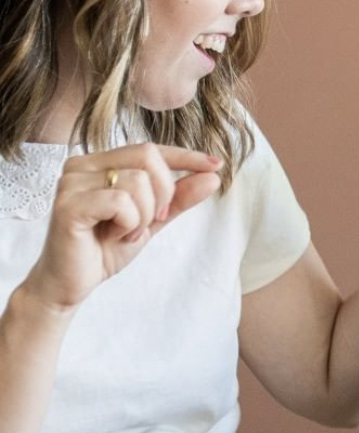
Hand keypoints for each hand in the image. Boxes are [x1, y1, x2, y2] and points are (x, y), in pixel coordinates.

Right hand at [20, 144, 223, 313]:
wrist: (71, 284)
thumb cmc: (105, 248)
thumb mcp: (152, 220)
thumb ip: (179, 198)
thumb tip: (213, 176)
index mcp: (100, 163)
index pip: (151, 148)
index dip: (186, 156)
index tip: (216, 166)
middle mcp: (81, 165)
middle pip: (148, 156)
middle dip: (164, 192)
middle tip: (152, 221)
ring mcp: (71, 182)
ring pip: (138, 181)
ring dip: (144, 215)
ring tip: (125, 233)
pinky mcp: (68, 204)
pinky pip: (121, 201)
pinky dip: (129, 223)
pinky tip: (113, 236)